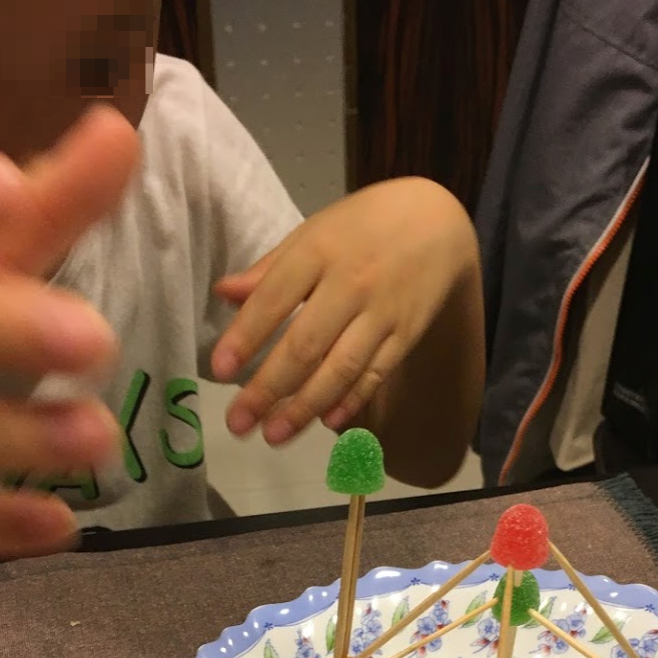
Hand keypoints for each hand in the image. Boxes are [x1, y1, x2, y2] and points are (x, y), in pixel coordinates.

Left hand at [211, 177, 477, 445]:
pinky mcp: (406, 334)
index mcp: (317, 251)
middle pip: (305, 345)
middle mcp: (350, 284)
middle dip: (268, 388)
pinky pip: (376, 373)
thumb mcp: (313, 233)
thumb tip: (223, 294)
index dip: (245, 337)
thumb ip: (269, 270)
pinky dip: (351, 400)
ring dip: (305, 406)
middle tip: (238, 423)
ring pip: (340, 368)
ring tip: (274, 436)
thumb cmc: (363, 227)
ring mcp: (382, 313)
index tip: (219, 370)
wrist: (439, 221)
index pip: (274, 299)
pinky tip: (326, 422)